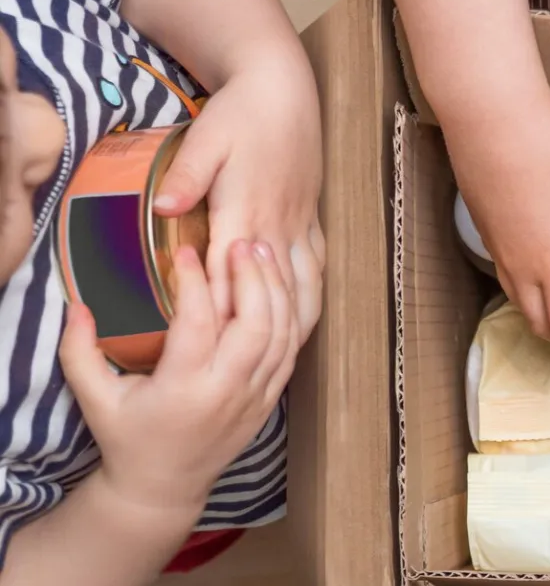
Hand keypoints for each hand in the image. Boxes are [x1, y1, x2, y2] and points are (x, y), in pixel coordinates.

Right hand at [58, 241, 297, 510]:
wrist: (164, 487)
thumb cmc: (127, 438)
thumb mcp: (95, 398)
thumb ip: (79, 352)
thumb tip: (78, 304)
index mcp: (184, 389)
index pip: (198, 324)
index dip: (195, 282)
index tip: (185, 250)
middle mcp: (227, 392)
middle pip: (256, 325)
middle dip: (252, 278)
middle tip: (240, 241)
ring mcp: (255, 397)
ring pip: (281, 336)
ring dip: (276, 290)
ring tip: (264, 252)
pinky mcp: (270, 400)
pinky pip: (290, 351)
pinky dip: (290, 315)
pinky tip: (280, 286)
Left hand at [152, 66, 324, 340]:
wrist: (285, 89)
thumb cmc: (241, 114)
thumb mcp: (206, 138)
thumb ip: (187, 176)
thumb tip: (162, 207)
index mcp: (248, 212)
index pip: (234, 274)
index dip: (223, 312)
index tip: (209, 348)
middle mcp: (279, 227)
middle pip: (273, 293)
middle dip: (260, 334)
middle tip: (243, 372)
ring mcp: (300, 225)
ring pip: (306, 289)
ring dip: (293, 325)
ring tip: (277, 361)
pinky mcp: (312, 219)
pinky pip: (318, 270)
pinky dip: (312, 300)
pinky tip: (303, 319)